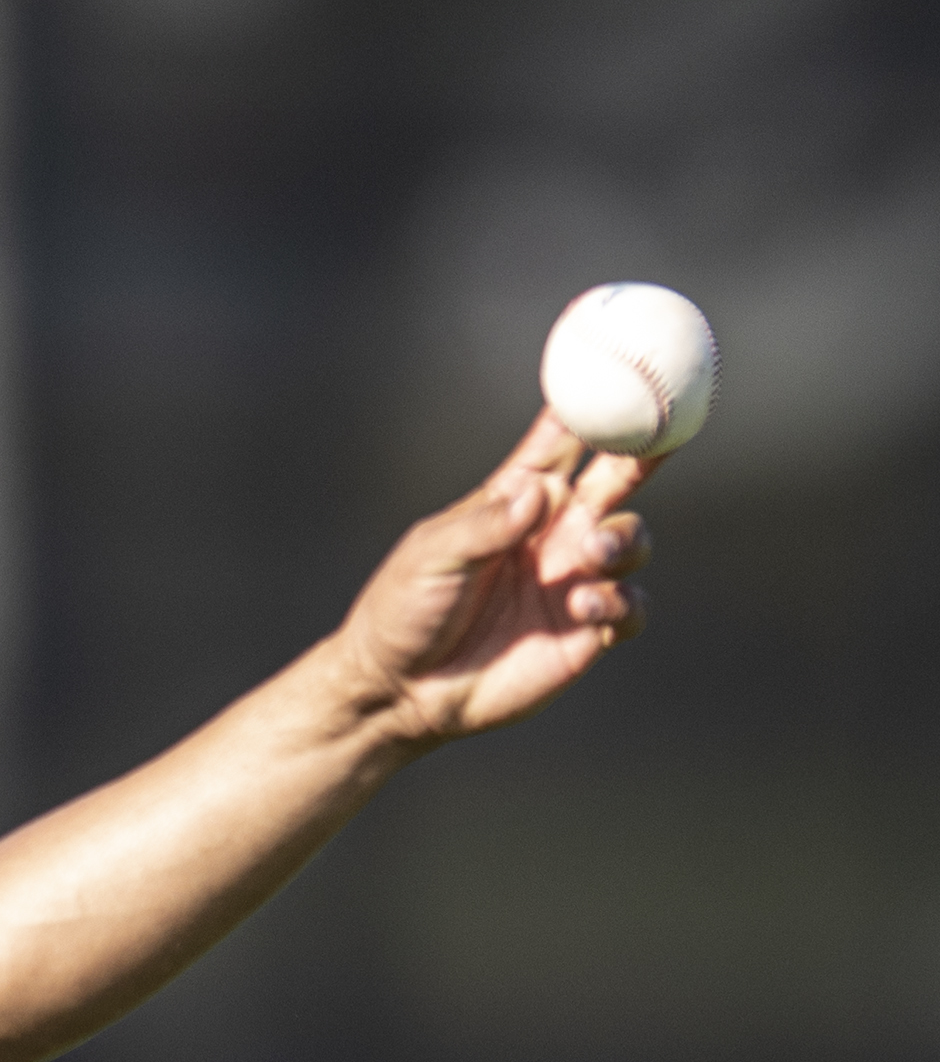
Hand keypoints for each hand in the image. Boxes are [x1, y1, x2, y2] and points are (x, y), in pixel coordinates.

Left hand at [331, 411, 656, 747]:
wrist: (401, 689)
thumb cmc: (404, 610)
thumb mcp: (431, 557)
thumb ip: (484, 524)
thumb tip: (537, 491)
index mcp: (512, 501)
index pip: (560, 445)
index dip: (589, 410)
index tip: (619, 372)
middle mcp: (552, 532)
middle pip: (616, 480)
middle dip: (643, 453)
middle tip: (661, 436)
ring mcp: (573, 579)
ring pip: (632, 540)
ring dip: (625, 539)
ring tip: (591, 553)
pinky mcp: (586, 631)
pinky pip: (631, 605)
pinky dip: (620, 600)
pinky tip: (583, 606)